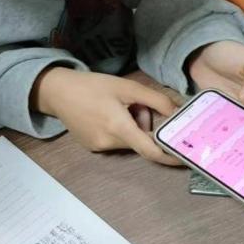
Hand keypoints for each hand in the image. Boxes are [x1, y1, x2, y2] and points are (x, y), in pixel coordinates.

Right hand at [34, 68, 181, 165]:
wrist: (57, 92)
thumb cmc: (93, 85)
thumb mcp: (127, 87)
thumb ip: (155, 100)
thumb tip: (178, 112)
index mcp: (119, 127)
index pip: (150, 150)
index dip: (170, 156)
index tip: (186, 157)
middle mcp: (109, 143)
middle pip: (140, 141)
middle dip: (145, 126)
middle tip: (137, 105)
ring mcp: (99, 147)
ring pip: (128, 141)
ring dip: (132, 127)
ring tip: (118, 106)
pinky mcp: (92, 147)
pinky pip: (116, 141)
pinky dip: (120, 130)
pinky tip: (107, 114)